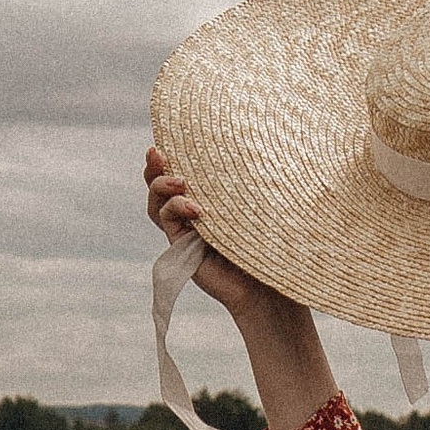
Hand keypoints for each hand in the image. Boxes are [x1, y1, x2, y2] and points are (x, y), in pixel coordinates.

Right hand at [143, 147, 294, 325]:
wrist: (269, 293)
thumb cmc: (275, 250)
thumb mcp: (265, 210)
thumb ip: (253, 185)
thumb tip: (266, 145)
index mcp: (211, 200)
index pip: (185, 172)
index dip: (174, 154)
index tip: (174, 136)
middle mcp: (194, 213)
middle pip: (161, 184)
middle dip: (155, 165)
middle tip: (156, 151)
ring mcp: (186, 230)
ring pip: (157, 202)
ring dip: (161, 185)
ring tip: (180, 181)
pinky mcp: (182, 247)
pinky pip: (166, 220)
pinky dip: (176, 208)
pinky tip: (195, 208)